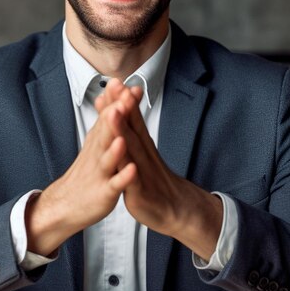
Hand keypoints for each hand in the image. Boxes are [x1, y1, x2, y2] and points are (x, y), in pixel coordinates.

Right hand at [25, 94, 137, 256]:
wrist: (66, 205)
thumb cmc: (86, 172)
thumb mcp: (94, 142)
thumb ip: (103, 119)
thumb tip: (106, 95)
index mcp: (98, 140)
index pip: (107, 116)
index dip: (115, 100)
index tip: (124, 82)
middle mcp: (98, 152)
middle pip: (107, 130)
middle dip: (116, 113)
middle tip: (124, 95)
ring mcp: (100, 172)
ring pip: (108, 155)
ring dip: (116, 140)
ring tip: (123, 131)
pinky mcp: (104, 192)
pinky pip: (115, 184)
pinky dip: (123, 177)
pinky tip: (133, 170)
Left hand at [97, 79, 223, 260]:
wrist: (175, 208)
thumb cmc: (154, 179)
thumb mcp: (142, 151)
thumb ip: (132, 129)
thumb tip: (122, 106)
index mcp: (141, 145)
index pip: (131, 119)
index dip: (123, 100)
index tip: (115, 81)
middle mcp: (142, 155)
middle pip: (132, 127)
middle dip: (123, 106)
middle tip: (117, 87)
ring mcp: (142, 173)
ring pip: (131, 150)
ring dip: (123, 131)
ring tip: (115, 114)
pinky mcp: (140, 193)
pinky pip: (134, 183)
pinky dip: (130, 173)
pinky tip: (129, 165)